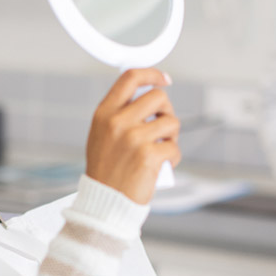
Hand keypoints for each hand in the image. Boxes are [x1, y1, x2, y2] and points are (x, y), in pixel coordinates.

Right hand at [85, 69, 179, 204]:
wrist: (105, 201)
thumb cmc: (105, 171)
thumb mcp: (101, 136)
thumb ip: (118, 114)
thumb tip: (148, 96)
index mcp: (104, 114)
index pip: (130, 78)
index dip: (152, 74)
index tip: (164, 79)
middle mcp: (117, 122)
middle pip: (158, 97)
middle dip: (166, 110)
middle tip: (163, 127)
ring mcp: (133, 138)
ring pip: (171, 122)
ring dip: (171, 136)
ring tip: (160, 149)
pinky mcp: (149, 155)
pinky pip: (174, 147)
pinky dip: (172, 157)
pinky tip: (161, 166)